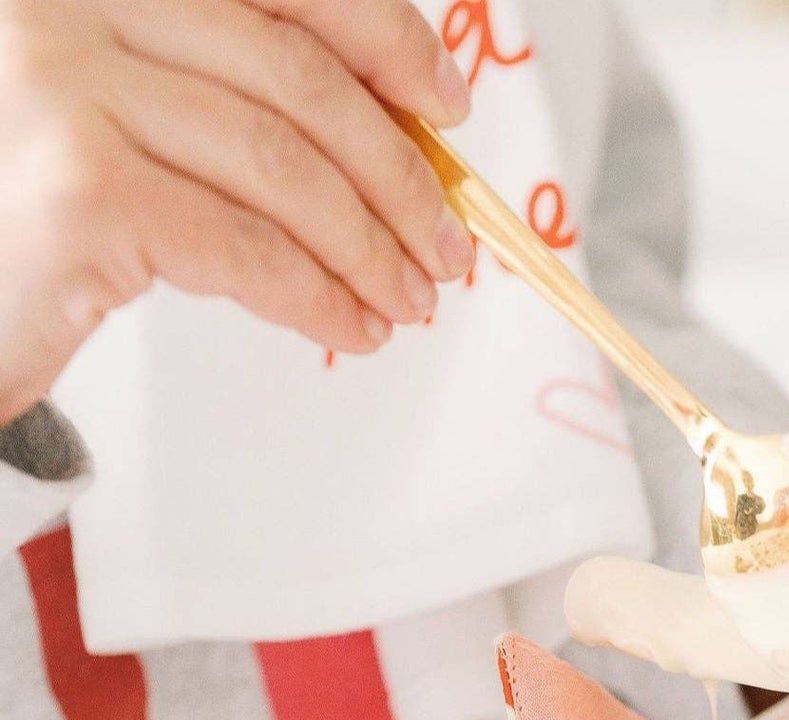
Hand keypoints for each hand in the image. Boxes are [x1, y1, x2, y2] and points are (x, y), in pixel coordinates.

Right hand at [0, 0, 476, 420]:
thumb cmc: (53, 205)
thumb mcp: (145, 113)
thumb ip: (244, 90)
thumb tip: (407, 128)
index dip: (382, 36)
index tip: (446, 105)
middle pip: (294, 78)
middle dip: (397, 174)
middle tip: (446, 247)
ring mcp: (65, 83)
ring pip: (282, 167)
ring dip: (370, 249)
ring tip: (408, 301)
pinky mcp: (81, 187)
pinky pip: (248, 247)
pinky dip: (320, 297)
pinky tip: (351, 326)